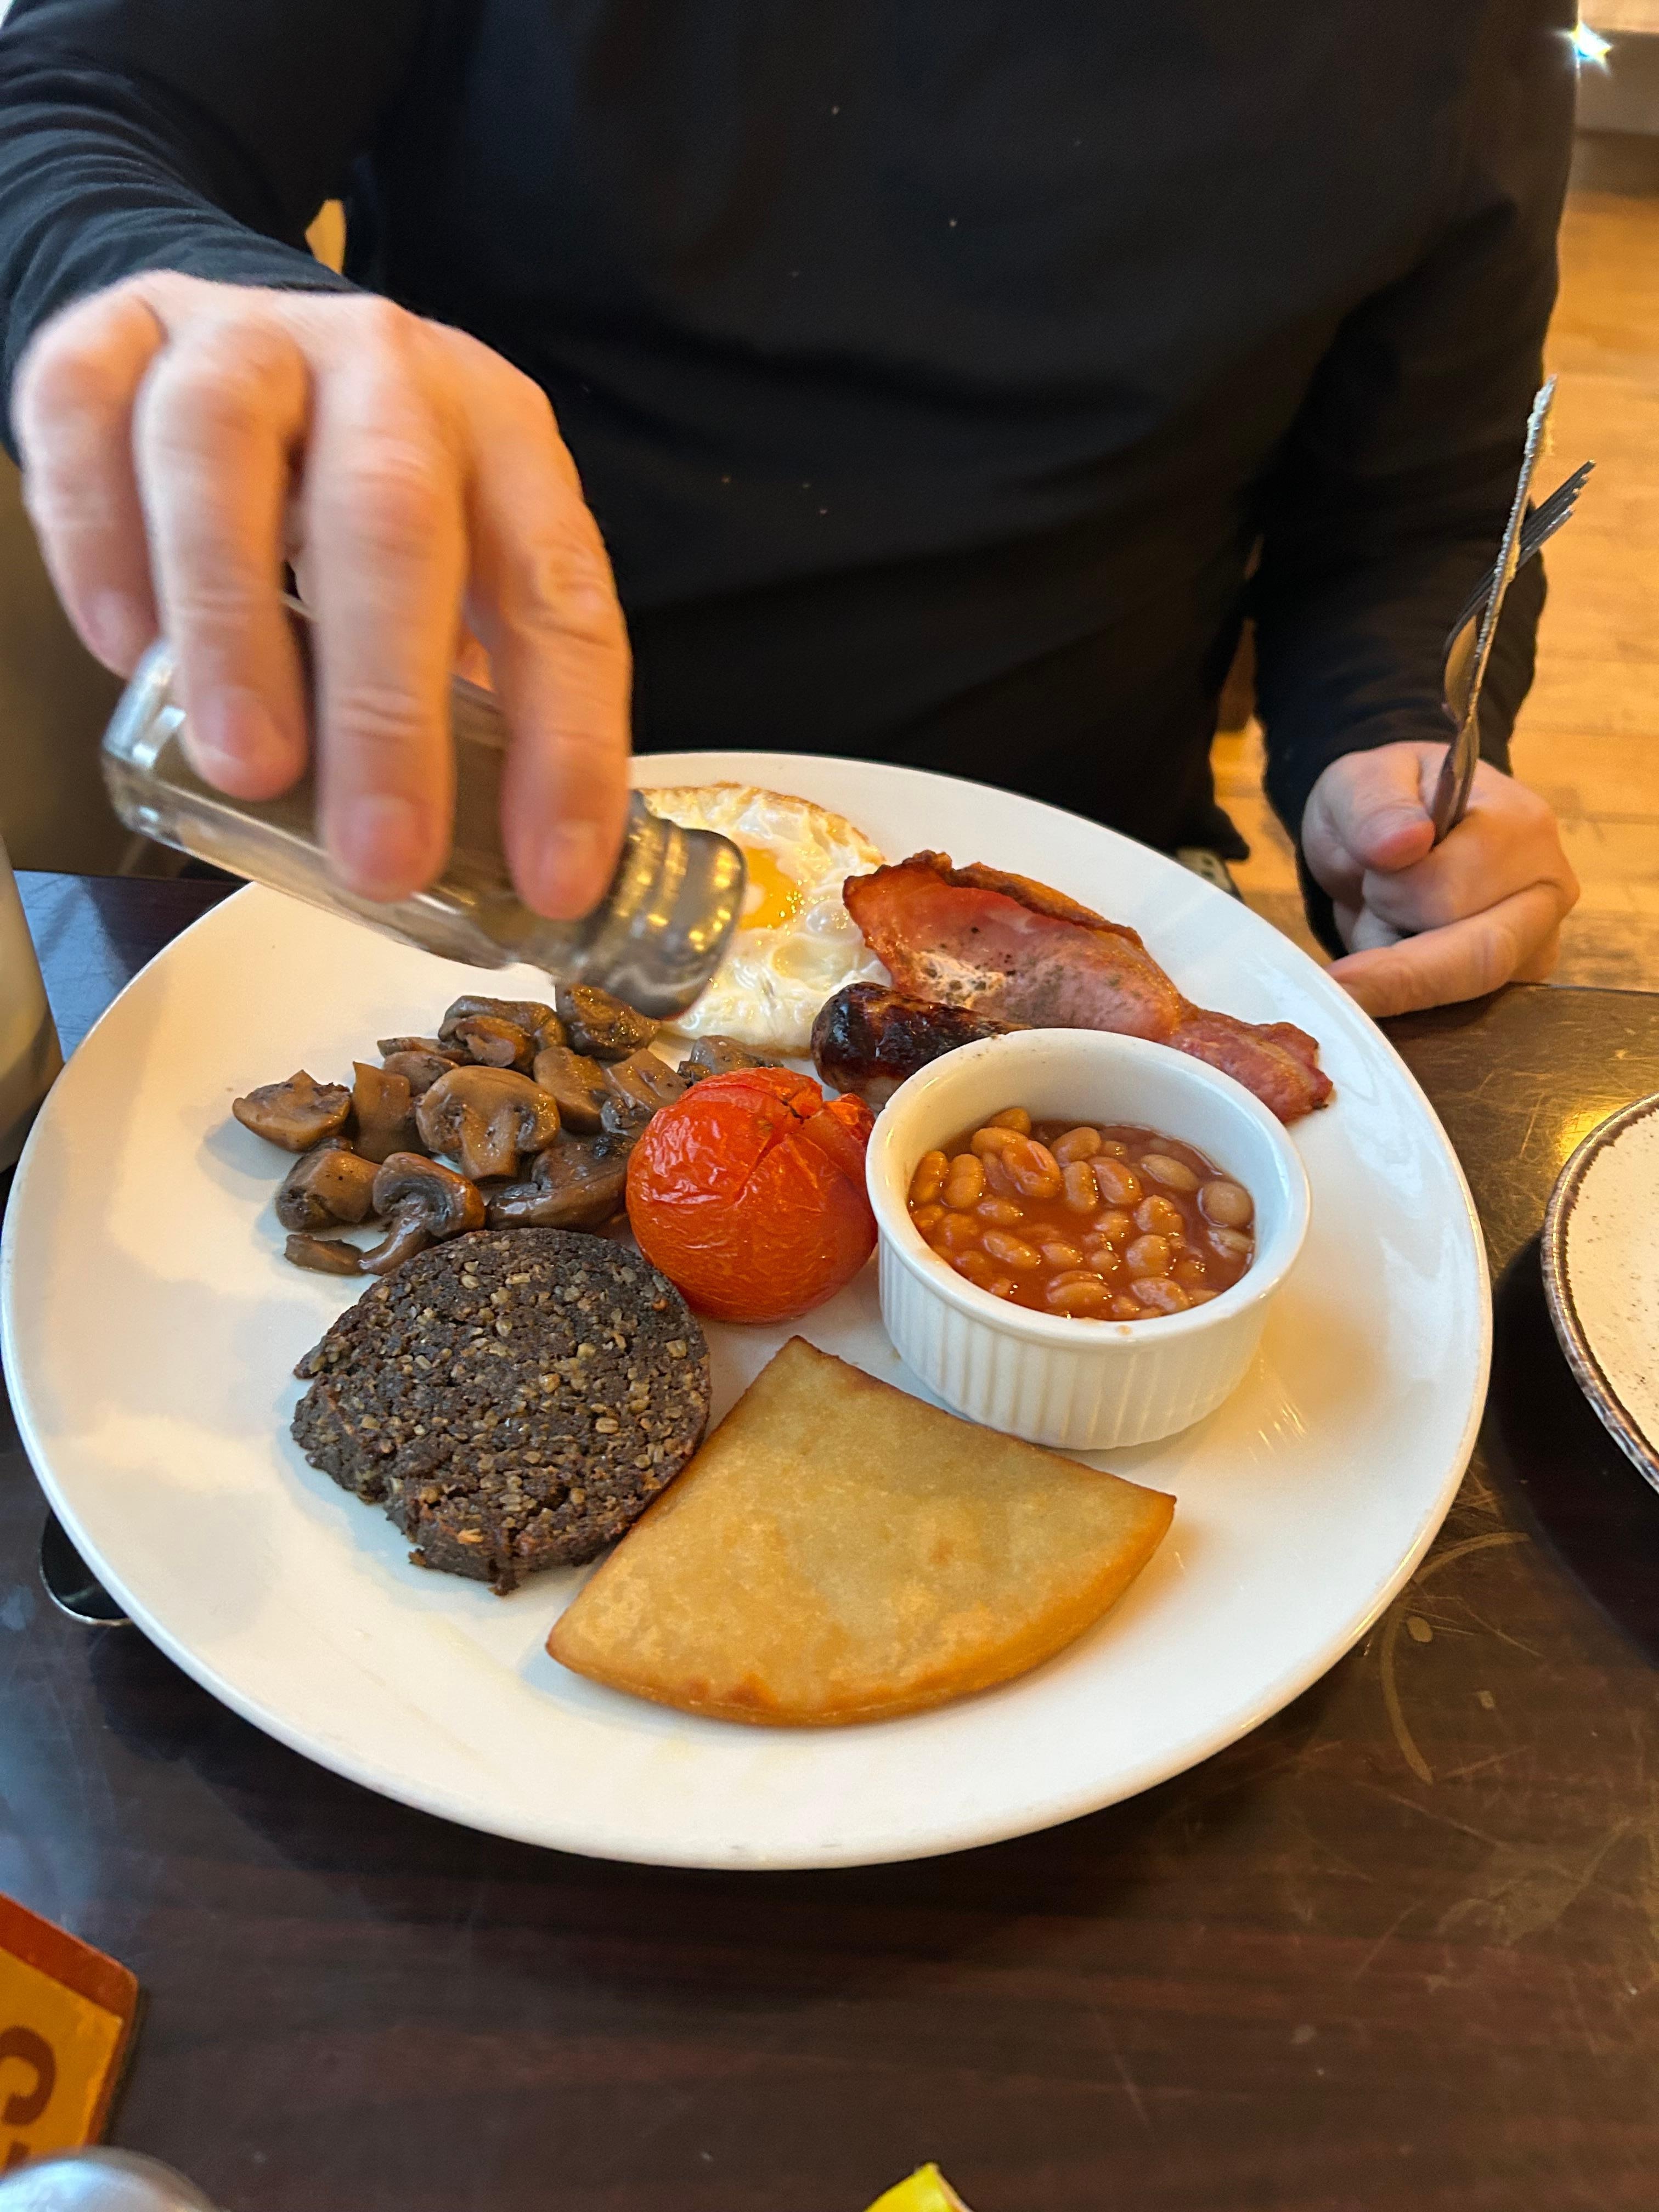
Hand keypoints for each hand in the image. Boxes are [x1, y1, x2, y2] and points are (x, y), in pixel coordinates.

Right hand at [12, 273, 631, 918]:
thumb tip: (494, 875)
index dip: (564, 743)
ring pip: (224, 452)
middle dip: (389, 707)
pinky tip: (126, 651)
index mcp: (503, 438)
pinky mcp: (117, 333)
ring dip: (234, 623)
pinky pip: (86, 419)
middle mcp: (386, 370)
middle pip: (393, 518)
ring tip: (246, 769)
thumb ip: (472, 702)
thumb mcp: (458, 580)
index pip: (559, 593)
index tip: (550, 881)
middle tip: (379, 856)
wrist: (245, 349)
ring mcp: (246, 339)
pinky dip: (99, 542)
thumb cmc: (362, 502)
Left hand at [1302, 740, 1578, 1017]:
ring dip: (1401, 968)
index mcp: (1523, 828)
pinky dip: (1408, 995)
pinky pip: (1453, 1016)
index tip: (1368, 874)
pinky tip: (1399, 954)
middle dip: (1397, 960)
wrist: (1395, 838)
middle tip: (1349, 944)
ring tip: (1388, 919)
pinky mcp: (1514, 987)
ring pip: (1457, 994)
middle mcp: (1547, 895)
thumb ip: (1377, 806)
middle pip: (1474, 960)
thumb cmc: (1386, 805)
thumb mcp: (1363, 781)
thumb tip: (1404, 842)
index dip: (1391, 895)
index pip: (1449, 893)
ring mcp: (1538, 948)